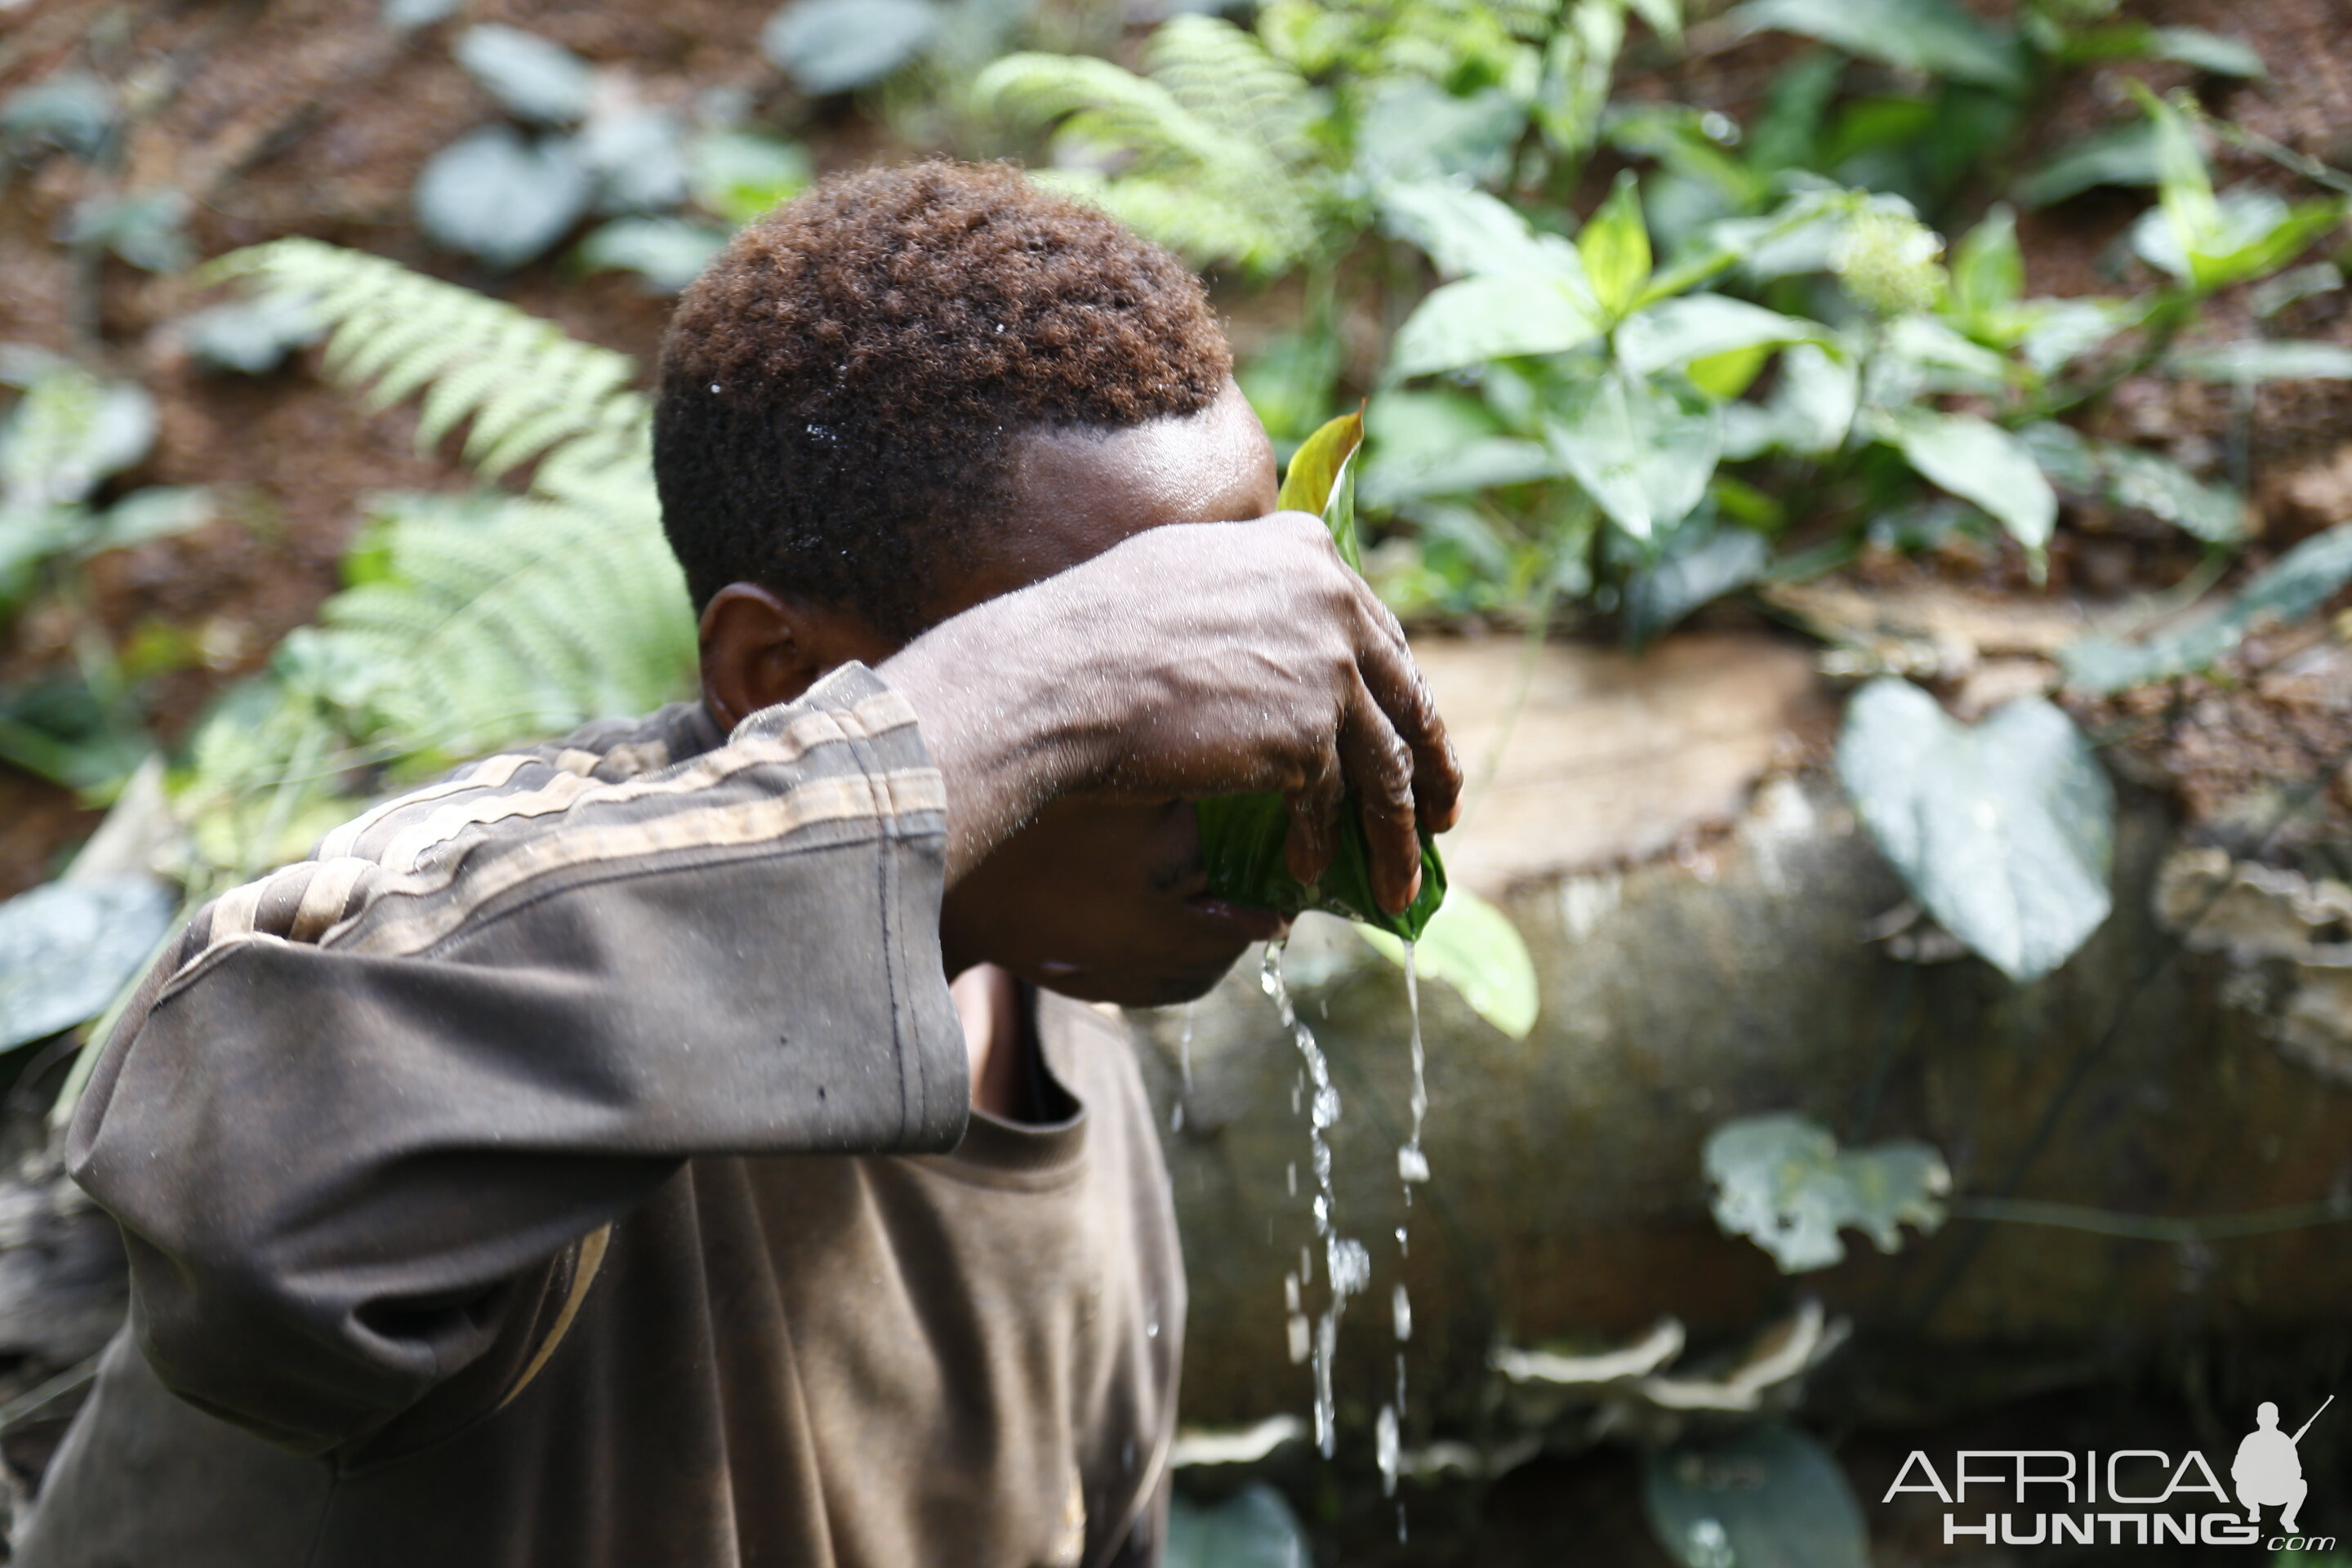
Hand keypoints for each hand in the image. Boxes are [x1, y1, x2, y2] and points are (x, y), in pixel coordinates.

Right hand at [882, 514, 1460, 912]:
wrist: (1059, 679)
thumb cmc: (1097, 630)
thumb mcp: (1189, 571)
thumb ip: (1252, 589)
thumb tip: (1275, 623)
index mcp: (1308, 552)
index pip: (1380, 635)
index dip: (1400, 695)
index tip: (1414, 737)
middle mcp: (1333, 601)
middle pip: (1404, 698)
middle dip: (1430, 766)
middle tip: (1445, 813)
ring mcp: (1327, 668)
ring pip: (1386, 766)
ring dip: (1397, 835)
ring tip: (1400, 884)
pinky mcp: (1306, 736)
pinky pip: (1330, 804)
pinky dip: (1320, 846)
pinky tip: (1305, 877)